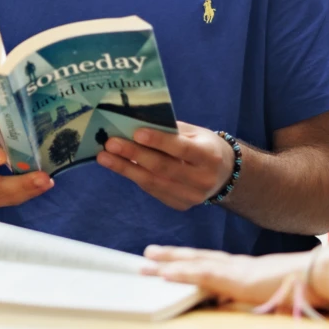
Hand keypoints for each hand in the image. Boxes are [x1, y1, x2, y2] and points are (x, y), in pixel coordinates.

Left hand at [95, 121, 233, 209]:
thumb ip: (171, 130)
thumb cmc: (204, 145)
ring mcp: (191, 197)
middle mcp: (202, 180)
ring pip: (154, 182)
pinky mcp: (180, 205)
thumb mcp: (195, 133)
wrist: (224, 174)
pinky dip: (134, 177)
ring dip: (125, 169)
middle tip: (110, 144)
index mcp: (209, 156)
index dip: (159, 141)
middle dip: (134, 155)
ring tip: (104, 157)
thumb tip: (136, 124)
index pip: (182, 149)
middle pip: (163, 168)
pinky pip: (153, 190)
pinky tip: (118, 166)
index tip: (136, 132)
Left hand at [141, 247, 328, 313]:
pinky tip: (162, 274)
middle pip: (199, 258)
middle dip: (173, 256)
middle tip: (149, 253)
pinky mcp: (238, 280)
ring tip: (145, 260)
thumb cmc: (318, 287)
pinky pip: (202, 275)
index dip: (195, 261)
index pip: (217, 264)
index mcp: (253, 271)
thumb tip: (271, 311)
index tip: (177, 260)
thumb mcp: (291, 298)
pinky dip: (180, 273)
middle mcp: (242, 267)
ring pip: (194, 264)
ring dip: (168, 263)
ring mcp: (239, 271)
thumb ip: (276, 303)